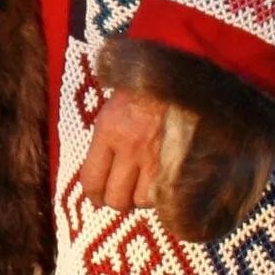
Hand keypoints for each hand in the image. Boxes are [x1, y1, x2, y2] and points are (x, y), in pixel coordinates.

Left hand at [76, 86, 169, 214]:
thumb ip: (105, 137)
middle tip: (120, 195)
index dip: (92, 195)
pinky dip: (163, 193)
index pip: (91, 179)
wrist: (183, 73)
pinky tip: (161, 182)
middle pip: (116, 198)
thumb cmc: (144, 87)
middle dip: (116, 200)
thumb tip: (99, 169)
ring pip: (142, 200)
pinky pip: (167, 193)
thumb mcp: (114, 107)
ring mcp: (158, 157)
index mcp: (109, 132)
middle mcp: (131, 149)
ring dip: (141, 197)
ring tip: (143, 186)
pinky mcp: (181, 161)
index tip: (96, 198)